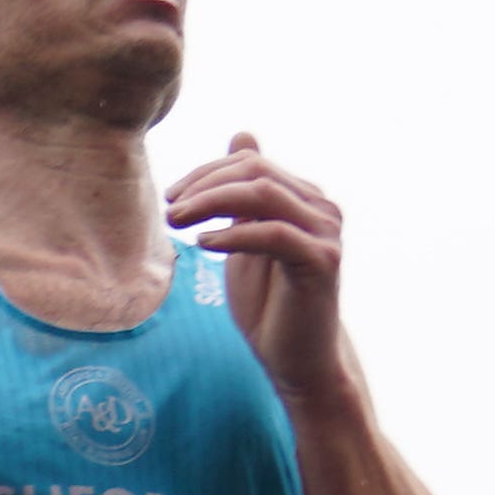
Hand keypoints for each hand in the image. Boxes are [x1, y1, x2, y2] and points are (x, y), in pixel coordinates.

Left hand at [164, 132, 350, 406]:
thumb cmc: (268, 303)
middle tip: (168, 208)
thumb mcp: (246, 239)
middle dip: (205, 186)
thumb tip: (242, 135)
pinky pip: (273, 235)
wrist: (295, 359)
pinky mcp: (322, 262)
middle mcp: (321, 208)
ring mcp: (326, 233)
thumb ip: (242, 196)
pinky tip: (204, 244)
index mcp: (303, 198)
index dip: (206, 173)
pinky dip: (234, 235)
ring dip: (212, 204)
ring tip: (176, 222)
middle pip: (256, 173)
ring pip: (264, 196)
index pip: (250, 164)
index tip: (170, 196)